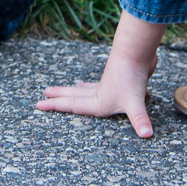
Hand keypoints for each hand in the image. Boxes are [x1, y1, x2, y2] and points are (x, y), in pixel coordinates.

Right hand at [35, 53, 156, 136]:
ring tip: (73, 87)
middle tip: (45, 93)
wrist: (136, 51)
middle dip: (60, 96)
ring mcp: (109, 84)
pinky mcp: (119, 78)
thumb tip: (147, 134)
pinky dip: (98, 85)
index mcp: (98, 101)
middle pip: (75, 95)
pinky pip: (104, 84)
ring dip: (78, 89)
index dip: (55, 106)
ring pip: (89, 89)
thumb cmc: (131, 76)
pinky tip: (103, 85)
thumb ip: (140, 119)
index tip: (38, 104)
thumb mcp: (135, 101)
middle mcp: (100, 93)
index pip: (73, 106)